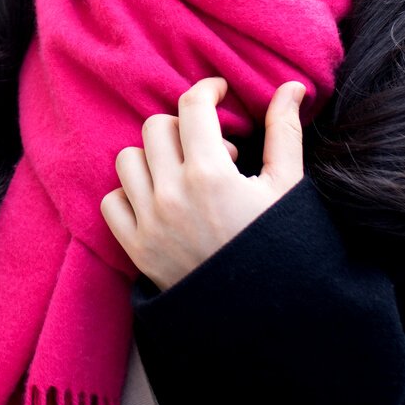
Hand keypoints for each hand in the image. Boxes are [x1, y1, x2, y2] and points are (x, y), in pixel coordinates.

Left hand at [100, 77, 307, 289]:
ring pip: (128, 159)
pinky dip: (130, 195)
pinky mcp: (135, 248)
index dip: (206, 90)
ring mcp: (149, 222)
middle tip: (212, 149)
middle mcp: (172, 194)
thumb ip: (284, 132)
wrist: (263, 317)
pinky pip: (112, 201)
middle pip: (157, 127)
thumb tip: (292, 86)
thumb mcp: (288, 188)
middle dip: (184, 129)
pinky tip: (161, 202)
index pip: (191, 106)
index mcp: (211, 174)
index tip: (218, 92)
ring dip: (154, 158)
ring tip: (185, 175)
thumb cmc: (281, 249)